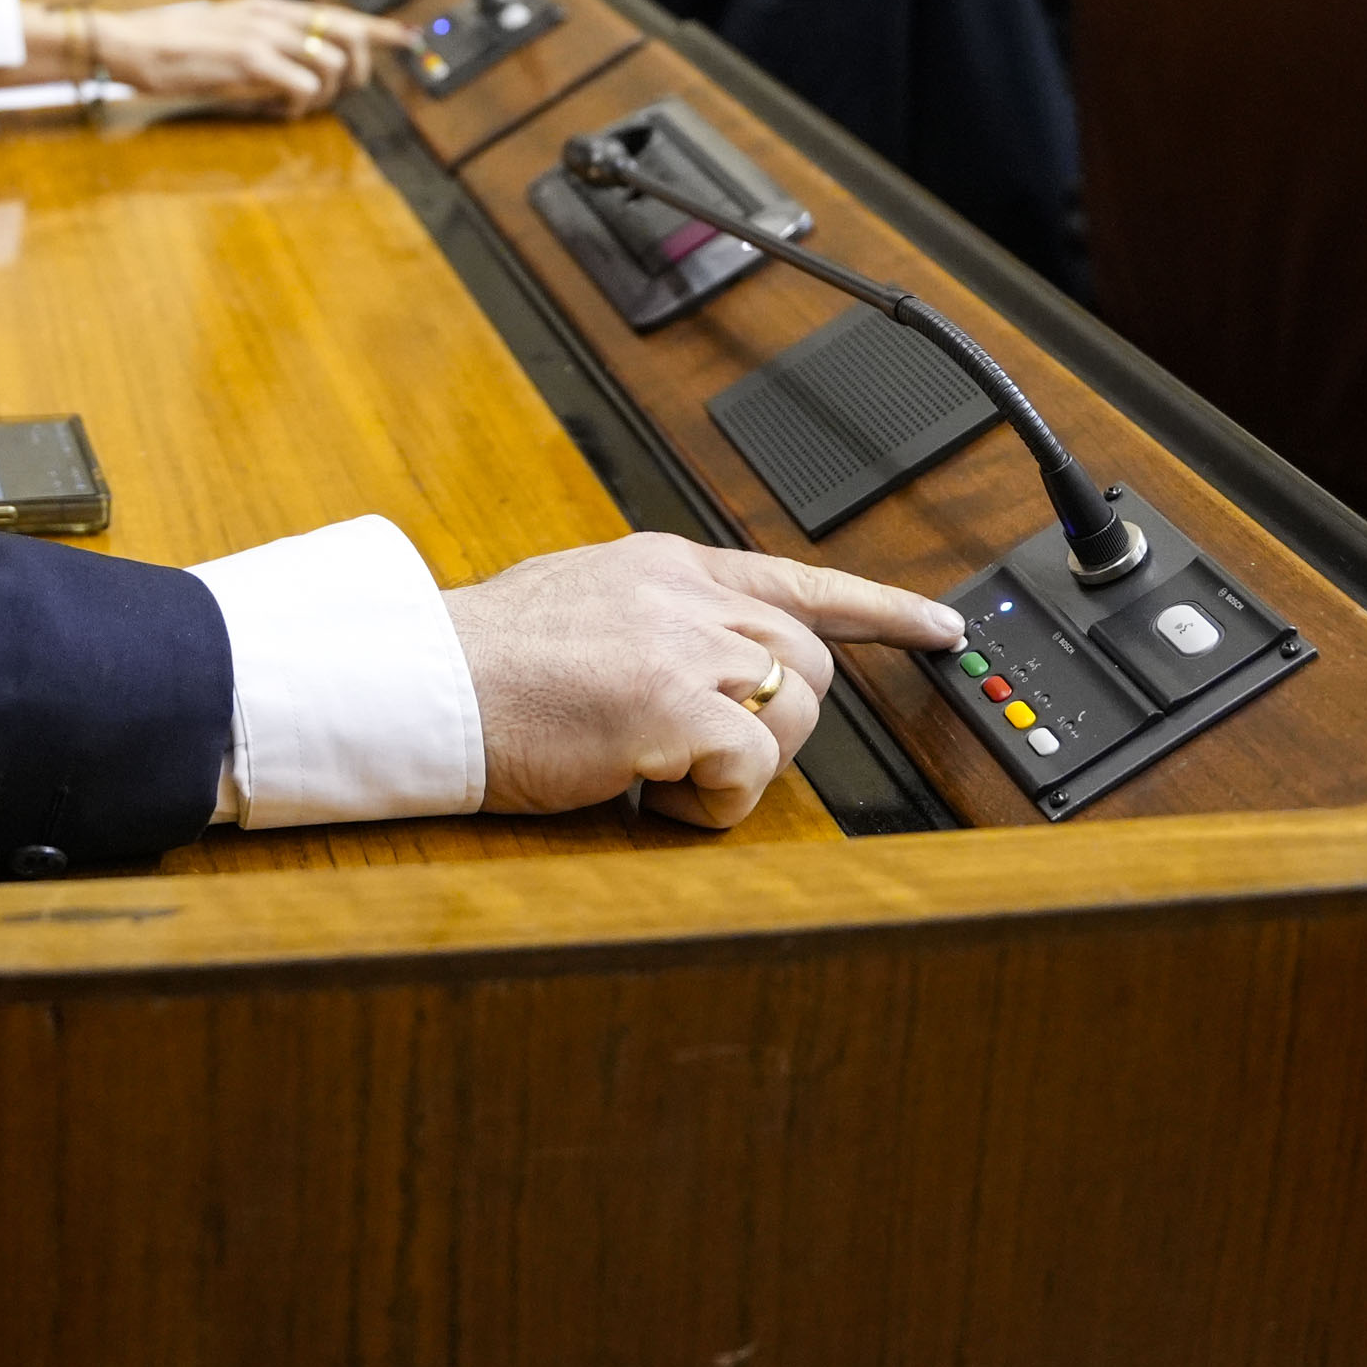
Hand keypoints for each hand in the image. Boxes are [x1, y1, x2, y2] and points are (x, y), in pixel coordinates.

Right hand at [68, 0, 405, 111]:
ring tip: (300, 104)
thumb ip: (259, 44)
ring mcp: (262, 35)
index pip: (337, 13)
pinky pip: (303, 84)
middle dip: (358, 69)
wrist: (131, 43)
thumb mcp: (223, 35)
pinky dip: (302, 102)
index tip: (409, 39)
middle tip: (340, 94)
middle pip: (348, 34)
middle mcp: (272, 15)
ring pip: (332, 60)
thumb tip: (288, 69)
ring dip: (328, 92)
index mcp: (268, 8)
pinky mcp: (249, 60)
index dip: (379, 28)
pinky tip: (281, 109)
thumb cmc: (170, 46)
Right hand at [443, 532, 966, 828]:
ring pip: (791, 714)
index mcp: (664, 564)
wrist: (427, 681)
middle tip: (700, 752)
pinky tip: (651, 793)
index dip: (880, 609)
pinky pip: (750, 770)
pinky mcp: (676, 707)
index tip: (939, 627)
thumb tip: (694, 658)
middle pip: (806, 662)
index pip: (797, 580)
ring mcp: (686, 646)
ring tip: (660, 770)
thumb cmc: (483, 664)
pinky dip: (712, 802)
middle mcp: (687, 595)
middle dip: (773, 721)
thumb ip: (651, 616)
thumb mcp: (580, 603)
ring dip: (742, 762)